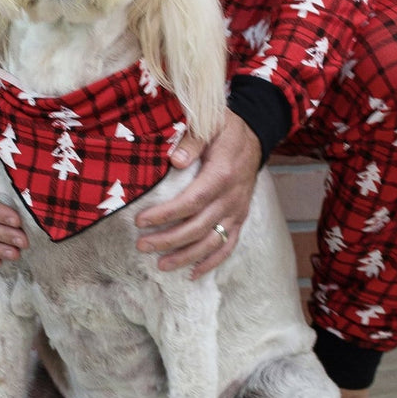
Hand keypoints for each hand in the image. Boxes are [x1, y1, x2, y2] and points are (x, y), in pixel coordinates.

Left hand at [135, 111, 261, 274]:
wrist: (255, 135)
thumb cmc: (225, 128)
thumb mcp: (209, 123)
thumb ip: (192, 140)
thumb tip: (174, 160)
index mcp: (222, 174)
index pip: (192, 201)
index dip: (166, 214)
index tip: (140, 221)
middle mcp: (231, 197)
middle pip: (199, 227)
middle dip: (169, 240)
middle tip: (142, 246)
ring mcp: (237, 210)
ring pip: (212, 242)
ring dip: (186, 256)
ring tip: (161, 264)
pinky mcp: (240, 218)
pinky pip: (229, 245)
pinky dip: (212, 262)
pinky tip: (193, 273)